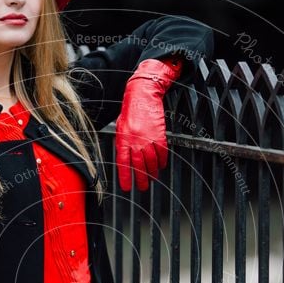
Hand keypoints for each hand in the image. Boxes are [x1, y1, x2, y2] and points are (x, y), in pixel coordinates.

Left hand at [115, 57, 182, 190]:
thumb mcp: (121, 128)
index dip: (125, 177)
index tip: (127, 187)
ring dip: (153, 172)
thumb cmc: (130, 110)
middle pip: (139, 166)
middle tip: (144, 187)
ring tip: (153, 178)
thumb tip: (125, 159)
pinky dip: (162, 161)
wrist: (143, 94)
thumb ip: (123, 143)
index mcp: (123, 139)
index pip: (123, 164)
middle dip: (141, 179)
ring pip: (151, 161)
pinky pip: (162, 152)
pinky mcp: (159, 134)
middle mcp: (135, 141)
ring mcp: (148, 138)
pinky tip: (161, 165)